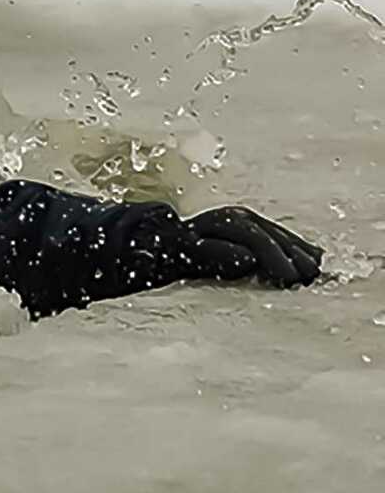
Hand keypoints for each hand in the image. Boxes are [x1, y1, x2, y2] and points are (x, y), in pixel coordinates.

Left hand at [182, 205, 321, 287]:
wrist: (177, 242)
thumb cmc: (184, 253)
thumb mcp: (191, 253)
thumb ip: (216, 255)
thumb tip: (248, 258)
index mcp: (225, 221)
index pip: (255, 236)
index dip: (274, 256)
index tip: (289, 276)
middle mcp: (240, 216)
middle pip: (272, 234)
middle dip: (292, 255)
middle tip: (308, 275)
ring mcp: (251, 220)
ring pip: (280, 235)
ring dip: (300, 252)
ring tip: (315, 271)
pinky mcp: (259, 227)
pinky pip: (284, 236)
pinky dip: (300, 247)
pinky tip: (316, 257)